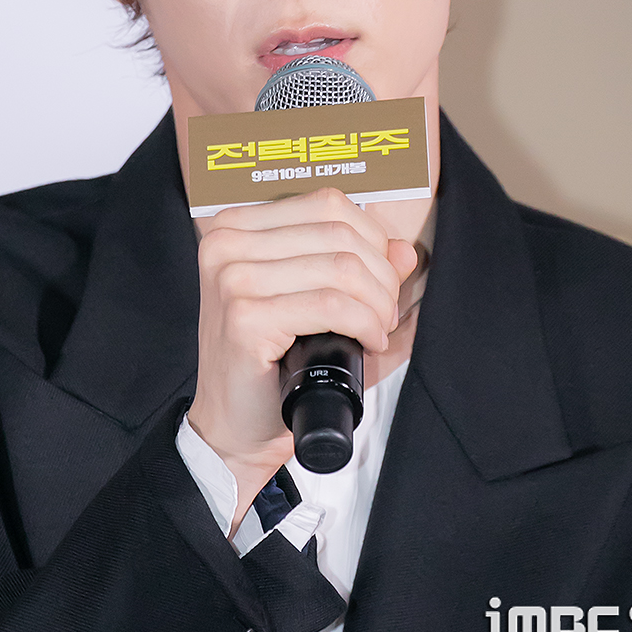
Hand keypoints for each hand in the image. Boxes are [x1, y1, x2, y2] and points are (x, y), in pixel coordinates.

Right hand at [187, 187, 417, 534]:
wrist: (233, 428)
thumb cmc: (270, 364)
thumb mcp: (315, 303)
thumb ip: (359, 268)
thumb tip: (405, 250)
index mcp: (236, 225)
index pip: (327, 202)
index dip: (372, 239)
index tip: (382, 279)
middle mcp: (225, 242)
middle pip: (338, 232)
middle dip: (381, 275)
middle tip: (385, 313)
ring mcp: (232, 278)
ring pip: (340, 267)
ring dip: (377, 303)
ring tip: (378, 330)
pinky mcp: (244, 317)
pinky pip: (330, 305)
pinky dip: (365, 324)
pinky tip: (369, 342)